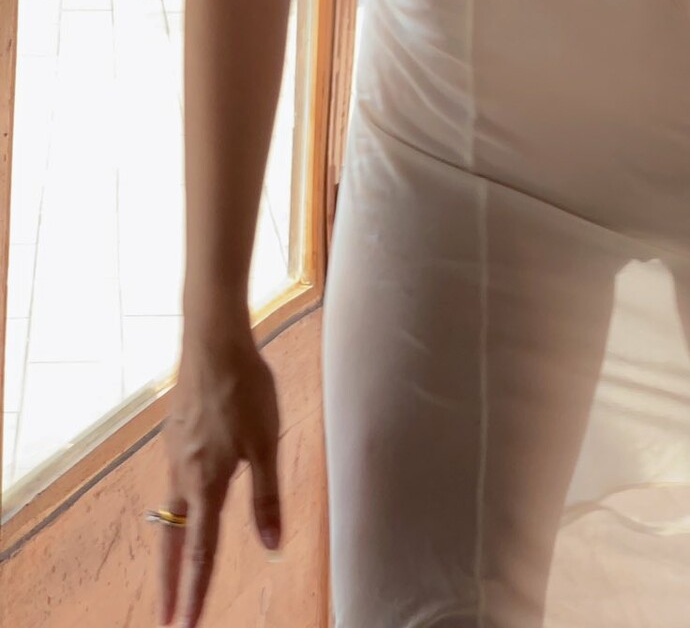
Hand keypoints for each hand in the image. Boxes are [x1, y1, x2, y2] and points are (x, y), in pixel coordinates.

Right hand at [155, 325, 282, 627]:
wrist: (213, 341)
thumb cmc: (246, 389)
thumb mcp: (267, 444)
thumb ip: (267, 499)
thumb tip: (272, 547)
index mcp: (207, 483)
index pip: (201, 553)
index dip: (195, 593)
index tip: (186, 626)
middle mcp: (183, 475)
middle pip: (173, 543)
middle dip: (170, 584)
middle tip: (166, 619)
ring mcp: (173, 454)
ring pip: (171, 512)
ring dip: (172, 546)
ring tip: (174, 572)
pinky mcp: (174, 435)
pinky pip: (174, 481)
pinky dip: (177, 506)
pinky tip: (188, 500)